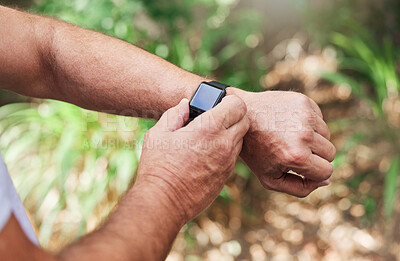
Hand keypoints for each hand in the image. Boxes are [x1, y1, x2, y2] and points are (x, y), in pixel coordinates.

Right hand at [136, 95, 249, 222]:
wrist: (164, 201)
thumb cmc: (158, 166)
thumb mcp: (158, 134)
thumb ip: (174, 114)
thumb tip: (185, 105)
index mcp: (209, 128)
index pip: (237, 104)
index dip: (229, 100)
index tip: (219, 103)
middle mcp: (224, 144)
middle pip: (244, 120)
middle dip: (233, 115)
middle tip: (216, 117)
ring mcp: (228, 162)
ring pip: (241, 139)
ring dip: (231, 133)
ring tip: (209, 136)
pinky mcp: (226, 176)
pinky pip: (233, 156)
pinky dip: (226, 150)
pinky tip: (207, 153)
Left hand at [228, 89, 335, 196]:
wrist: (241, 118)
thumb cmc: (255, 152)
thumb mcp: (270, 179)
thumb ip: (300, 188)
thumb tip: (326, 181)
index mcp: (296, 156)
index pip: (326, 171)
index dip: (315, 173)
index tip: (301, 168)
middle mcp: (304, 135)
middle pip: (330, 153)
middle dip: (315, 156)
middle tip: (293, 152)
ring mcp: (305, 116)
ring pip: (326, 135)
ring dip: (313, 139)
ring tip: (289, 138)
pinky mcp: (304, 102)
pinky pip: (319, 119)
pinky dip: (309, 124)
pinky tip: (289, 124)